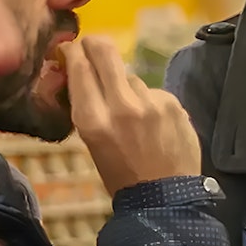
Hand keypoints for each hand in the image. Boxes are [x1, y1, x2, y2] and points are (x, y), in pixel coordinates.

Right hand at [62, 36, 200, 194]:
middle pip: (105, 52)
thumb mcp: (92, 143)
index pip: (79, 68)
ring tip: (134, 115)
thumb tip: (82, 74)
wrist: (165, 200)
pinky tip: (154, 124)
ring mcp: (151, 102)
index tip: (71, 49)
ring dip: (127, 87)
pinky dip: (150, 103)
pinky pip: (154, 92)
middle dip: (95, 44)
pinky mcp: (173, 103)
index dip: (72, 52)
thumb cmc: (120, 176)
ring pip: (132, 76)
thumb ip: (88, 107)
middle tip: (93, 47)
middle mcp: (121, 105)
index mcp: (93, 120)